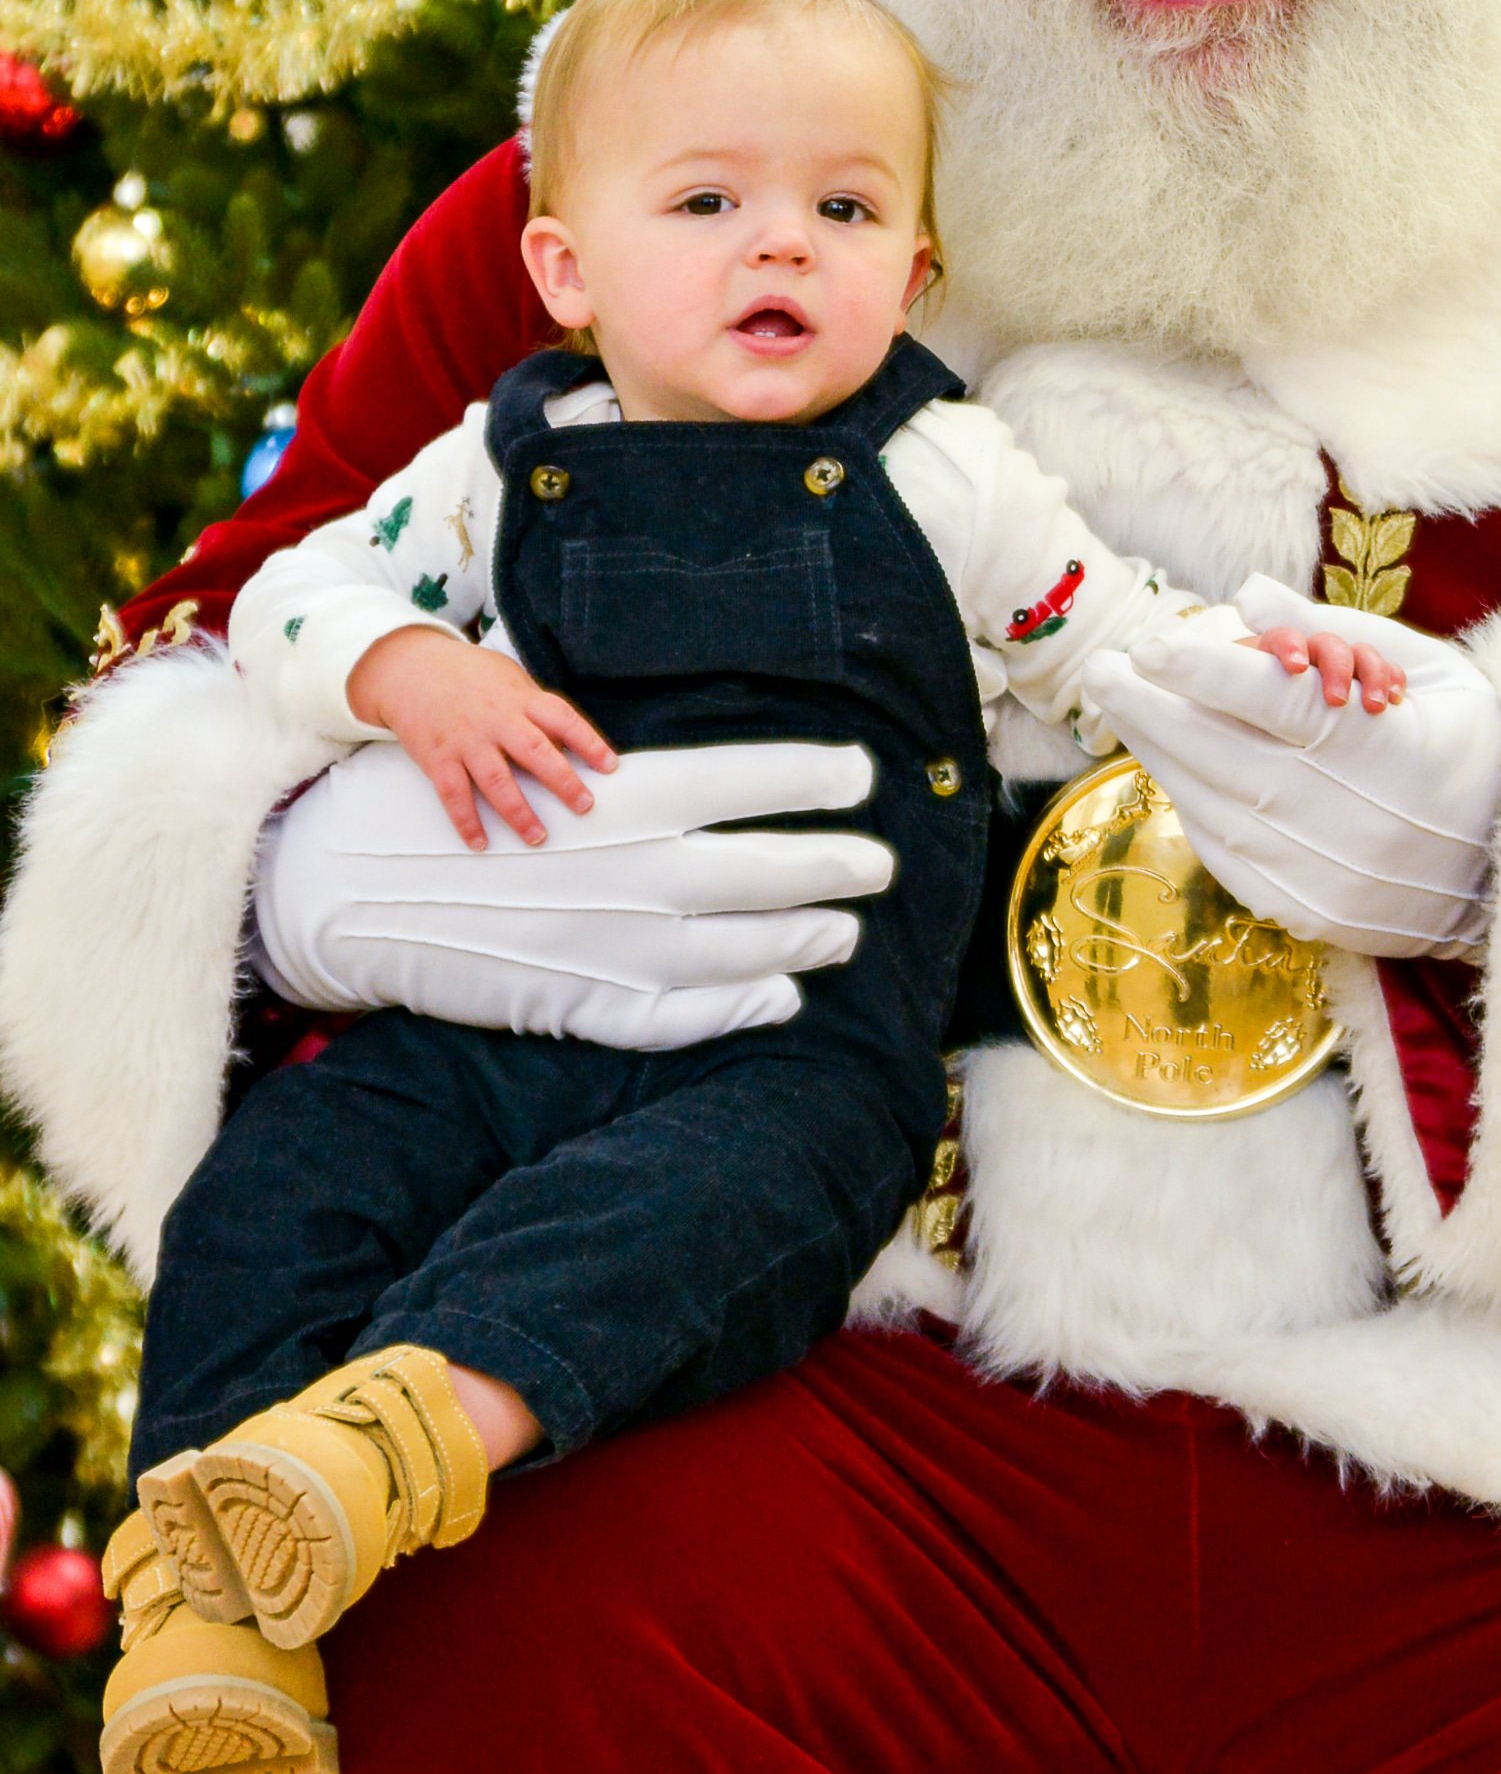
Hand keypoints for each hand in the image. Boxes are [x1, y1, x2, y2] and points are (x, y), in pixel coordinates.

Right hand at [253, 736, 895, 1048]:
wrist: (347, 883)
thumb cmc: (447, 800)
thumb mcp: (536, 758)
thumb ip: (633, 772)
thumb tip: (714, 771)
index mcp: (629, 794)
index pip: (754, 777)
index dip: (817, 776)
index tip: (861, 774)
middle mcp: (636, 869)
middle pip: (768, 868)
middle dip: (836, 866)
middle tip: (879, 863)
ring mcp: (613, 946)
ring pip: (741, 949)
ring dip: (803, 940)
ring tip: (843, 930)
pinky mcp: (582, 1001)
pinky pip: (681, 1016)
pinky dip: (739, 1010)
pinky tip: (780, 997)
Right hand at [347, 627, 616, 850]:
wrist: (410, 667)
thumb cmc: (469, 675)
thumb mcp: (508, 678)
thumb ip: (535, 708)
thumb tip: (566, 743)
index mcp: (520, 699)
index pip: (563, 719)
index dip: (589, 742)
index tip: (610, 766)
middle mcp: (496, 720)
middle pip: (536, 752)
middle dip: (563, 782)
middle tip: (584, 806)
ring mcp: (466, 740)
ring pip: (497, 781)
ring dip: (519, 812)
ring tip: (538, 837)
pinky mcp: (438, 758)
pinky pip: (454, 795)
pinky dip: (466, 821)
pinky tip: (480, 843)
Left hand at [1082, 574, 1500, 958]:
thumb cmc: (1470, 746)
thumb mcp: (1427, 671)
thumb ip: (1332, 634)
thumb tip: (1246, 597)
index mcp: (1400, 755)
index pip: (1287, 709)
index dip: (1213, 676)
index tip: (1151, 645)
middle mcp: (1362, 827)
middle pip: (1233, 761)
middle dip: (1155, 712)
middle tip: (1102, 668)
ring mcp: (1332, 880)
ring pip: (1219, 811)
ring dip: (1160, 756)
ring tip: (1121, 705)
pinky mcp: (1311, 914)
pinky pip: (1229, 856)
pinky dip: (1192, 806)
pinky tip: (1168, 765)